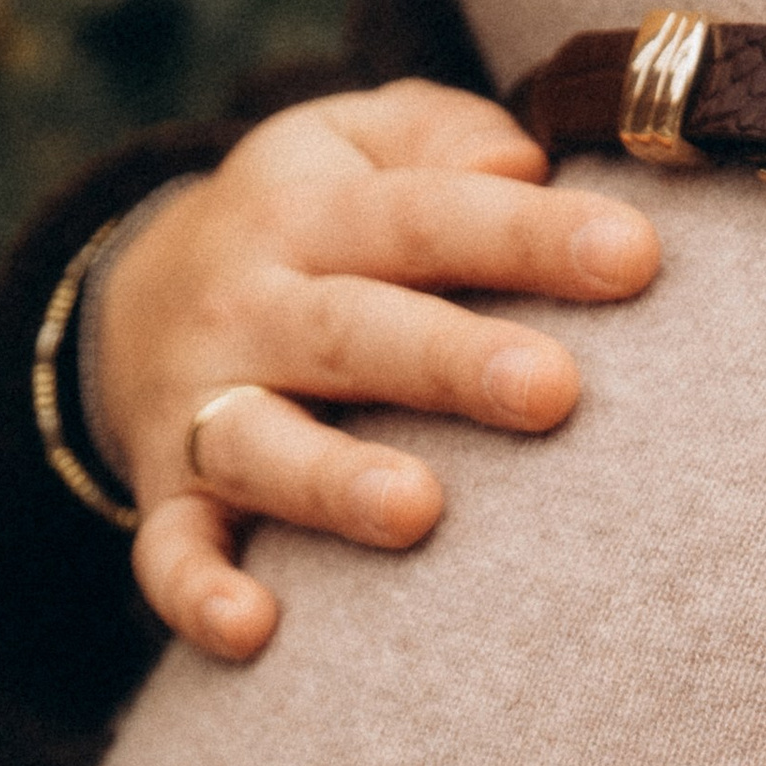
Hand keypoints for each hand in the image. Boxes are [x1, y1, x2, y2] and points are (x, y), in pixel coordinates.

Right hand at [86, 78, 658, 660]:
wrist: (130, 299)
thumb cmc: (310, 226)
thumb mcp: (355, 142)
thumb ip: (443, 136)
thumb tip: (526, 162)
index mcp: (311, 209)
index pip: (429, 216)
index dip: (528, 234)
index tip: (635, 256)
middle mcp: (249, 305)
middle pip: (354, 330)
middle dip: (451, 361)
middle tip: (553, 389)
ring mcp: (200, 405)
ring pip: (262, 445)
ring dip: (335, 482)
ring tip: (417, 510)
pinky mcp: (168, 495)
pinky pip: (169, 552)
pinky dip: (198, 593)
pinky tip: (254, 629)